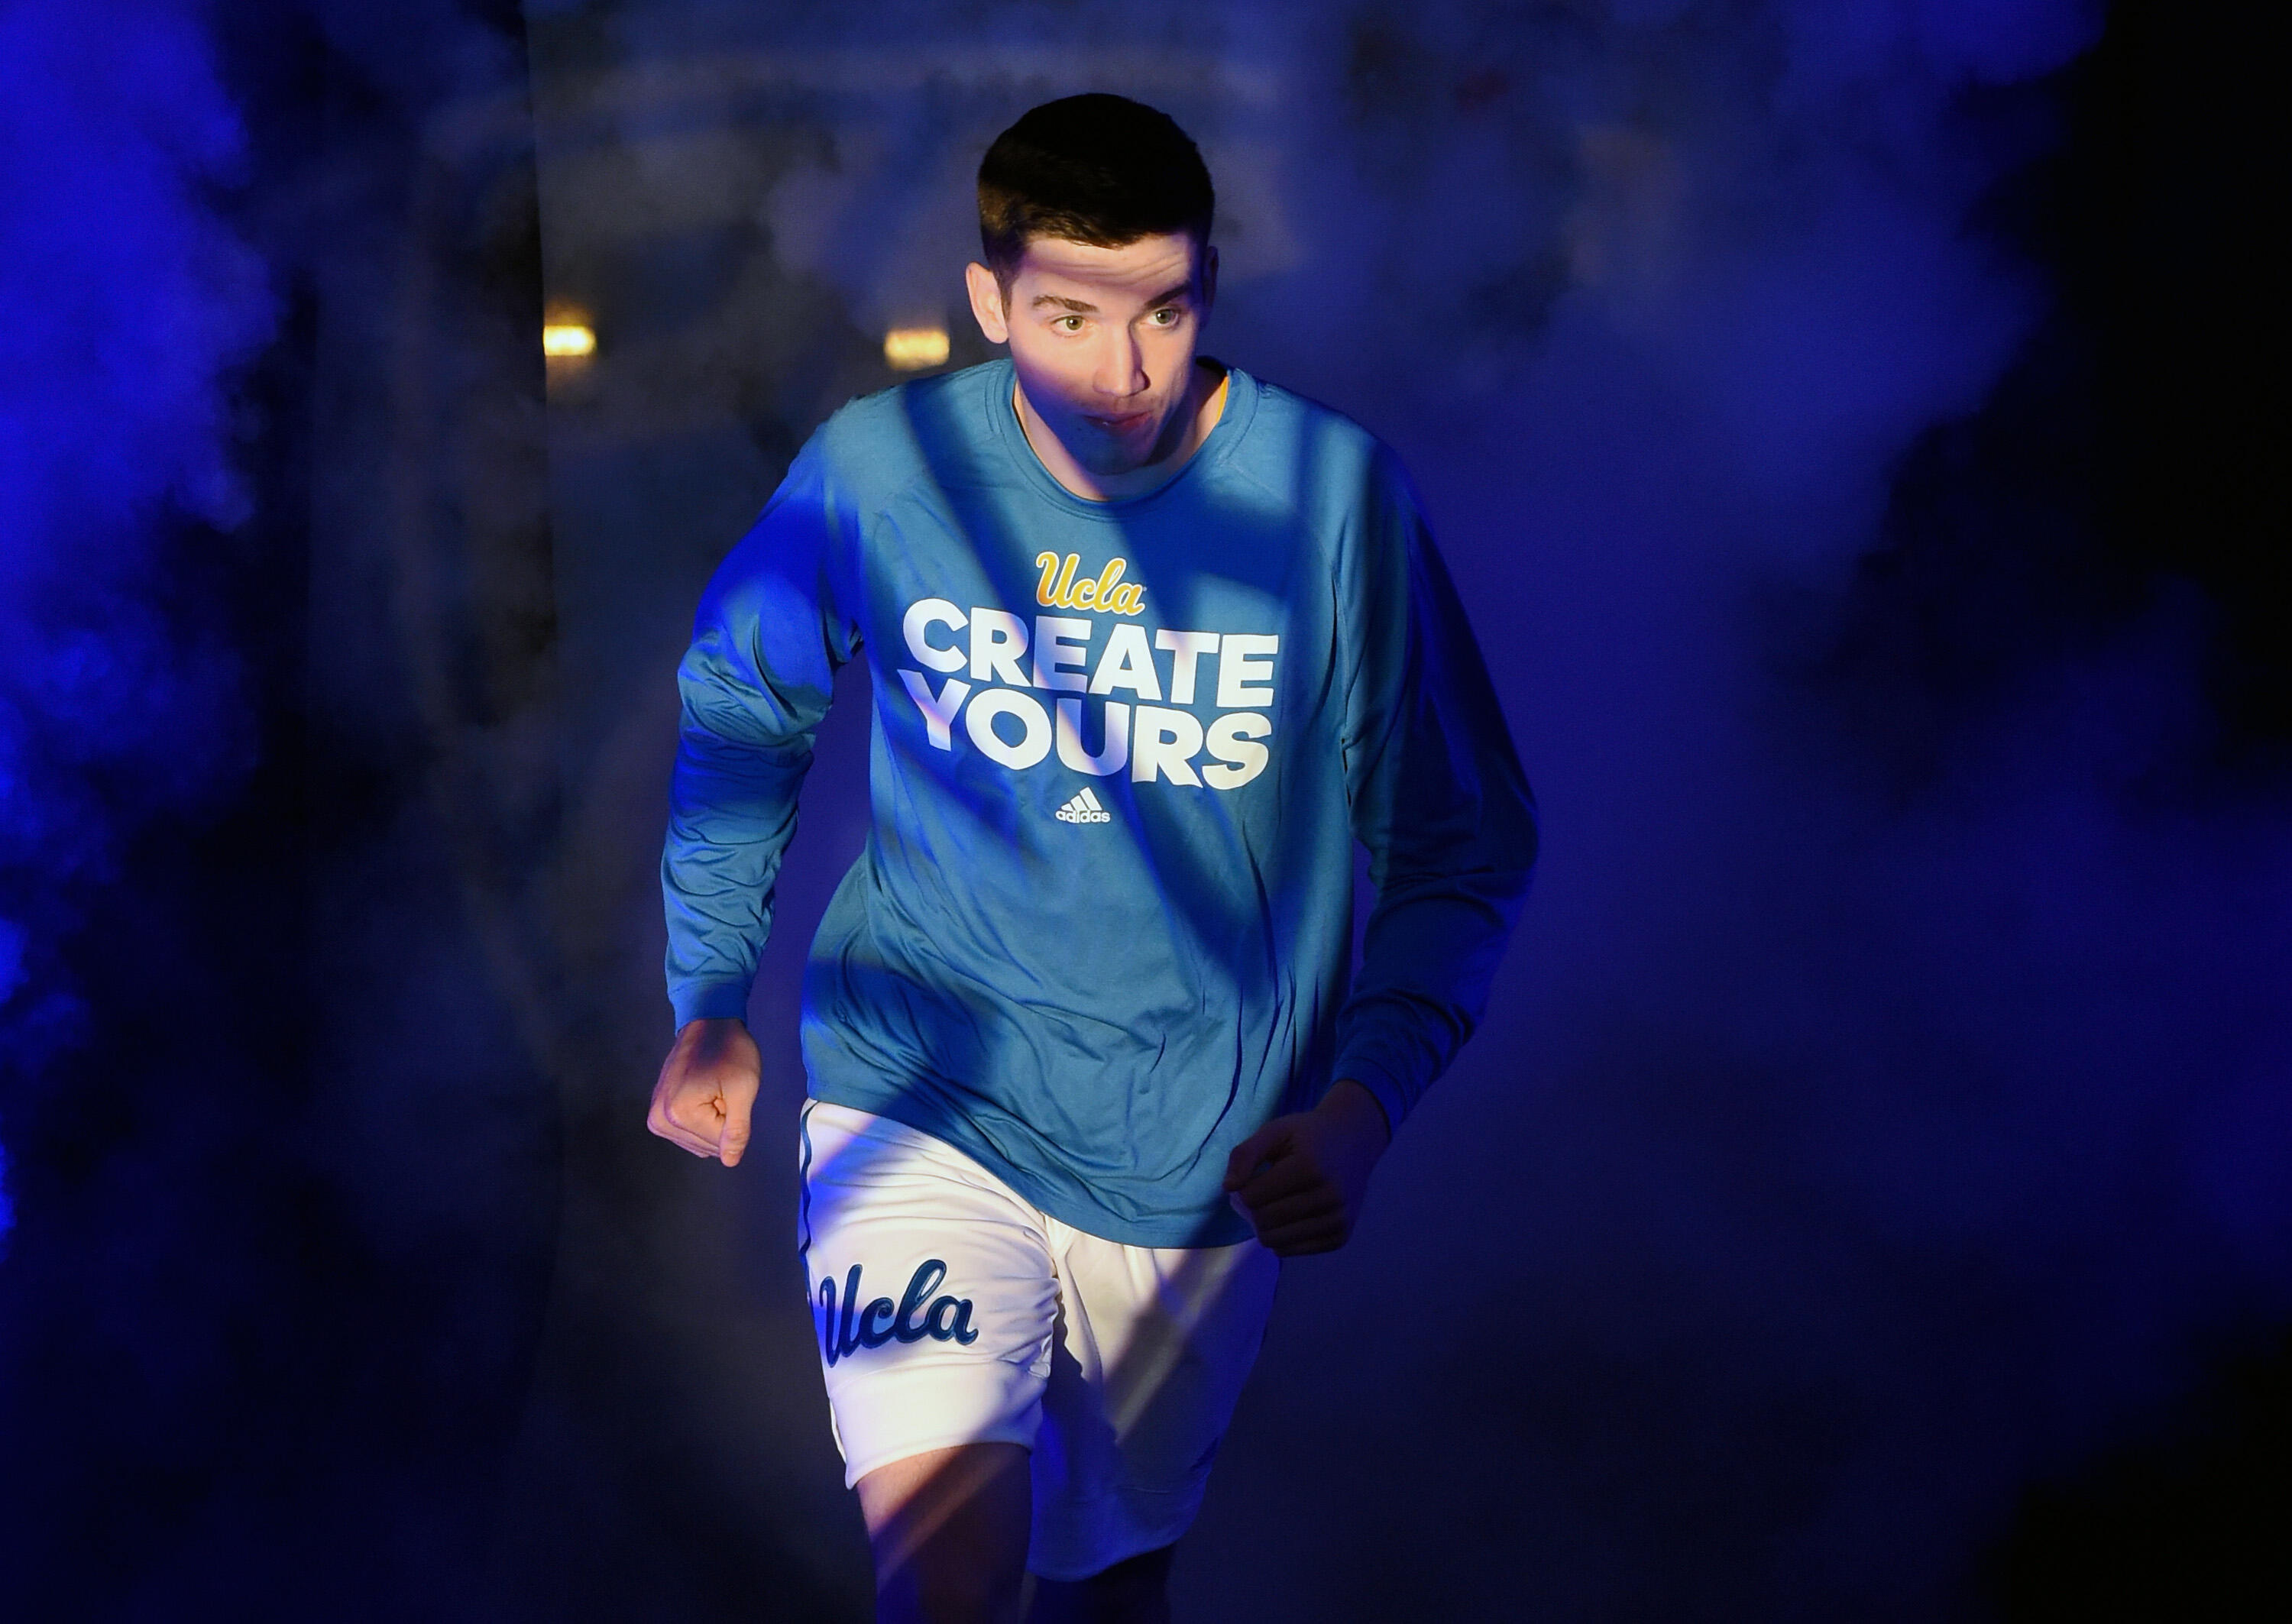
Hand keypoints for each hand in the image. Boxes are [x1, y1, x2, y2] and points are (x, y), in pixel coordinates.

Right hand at [647, 1017, 761, 1165]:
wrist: (708, 1022)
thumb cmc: (730, 1050)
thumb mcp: (743, 1088)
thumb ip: (737, 1129)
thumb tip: (730, 1162)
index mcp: (679, 1114)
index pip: (720, 1144)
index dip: (733, 1118)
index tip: (728, 1091)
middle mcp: (660, 1120)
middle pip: (707, 1144)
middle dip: (722, 1121)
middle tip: (721, 1090)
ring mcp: (656, 1117)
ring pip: (698, 1141)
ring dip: (713, 1120)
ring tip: (713, 1090)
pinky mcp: (657, 1113)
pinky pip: (688, 1133)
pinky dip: (702, 1119)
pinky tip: (703, 1094)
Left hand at [1221, 1079, 1391, 1255]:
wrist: (1354, 1142)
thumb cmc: (1307, 1135)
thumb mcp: (1273, 1132)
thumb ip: (1245, 1154)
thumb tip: (1229, 1188)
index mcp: (1310, 1168)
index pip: (1252, 1198)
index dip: (1241, 1189)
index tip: (1250, 1177)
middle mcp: (1329, 1198)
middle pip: (1262, 1223)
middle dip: (1250, 1209)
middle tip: (1257, 1191)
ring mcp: (1338, 1221)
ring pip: (1274, 1242)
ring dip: (1263, 1226)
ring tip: (1271, 1204)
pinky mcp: (1340, 1238)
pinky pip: (1290, 1251)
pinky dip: (1280, 1237)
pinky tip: (1288, 1216)